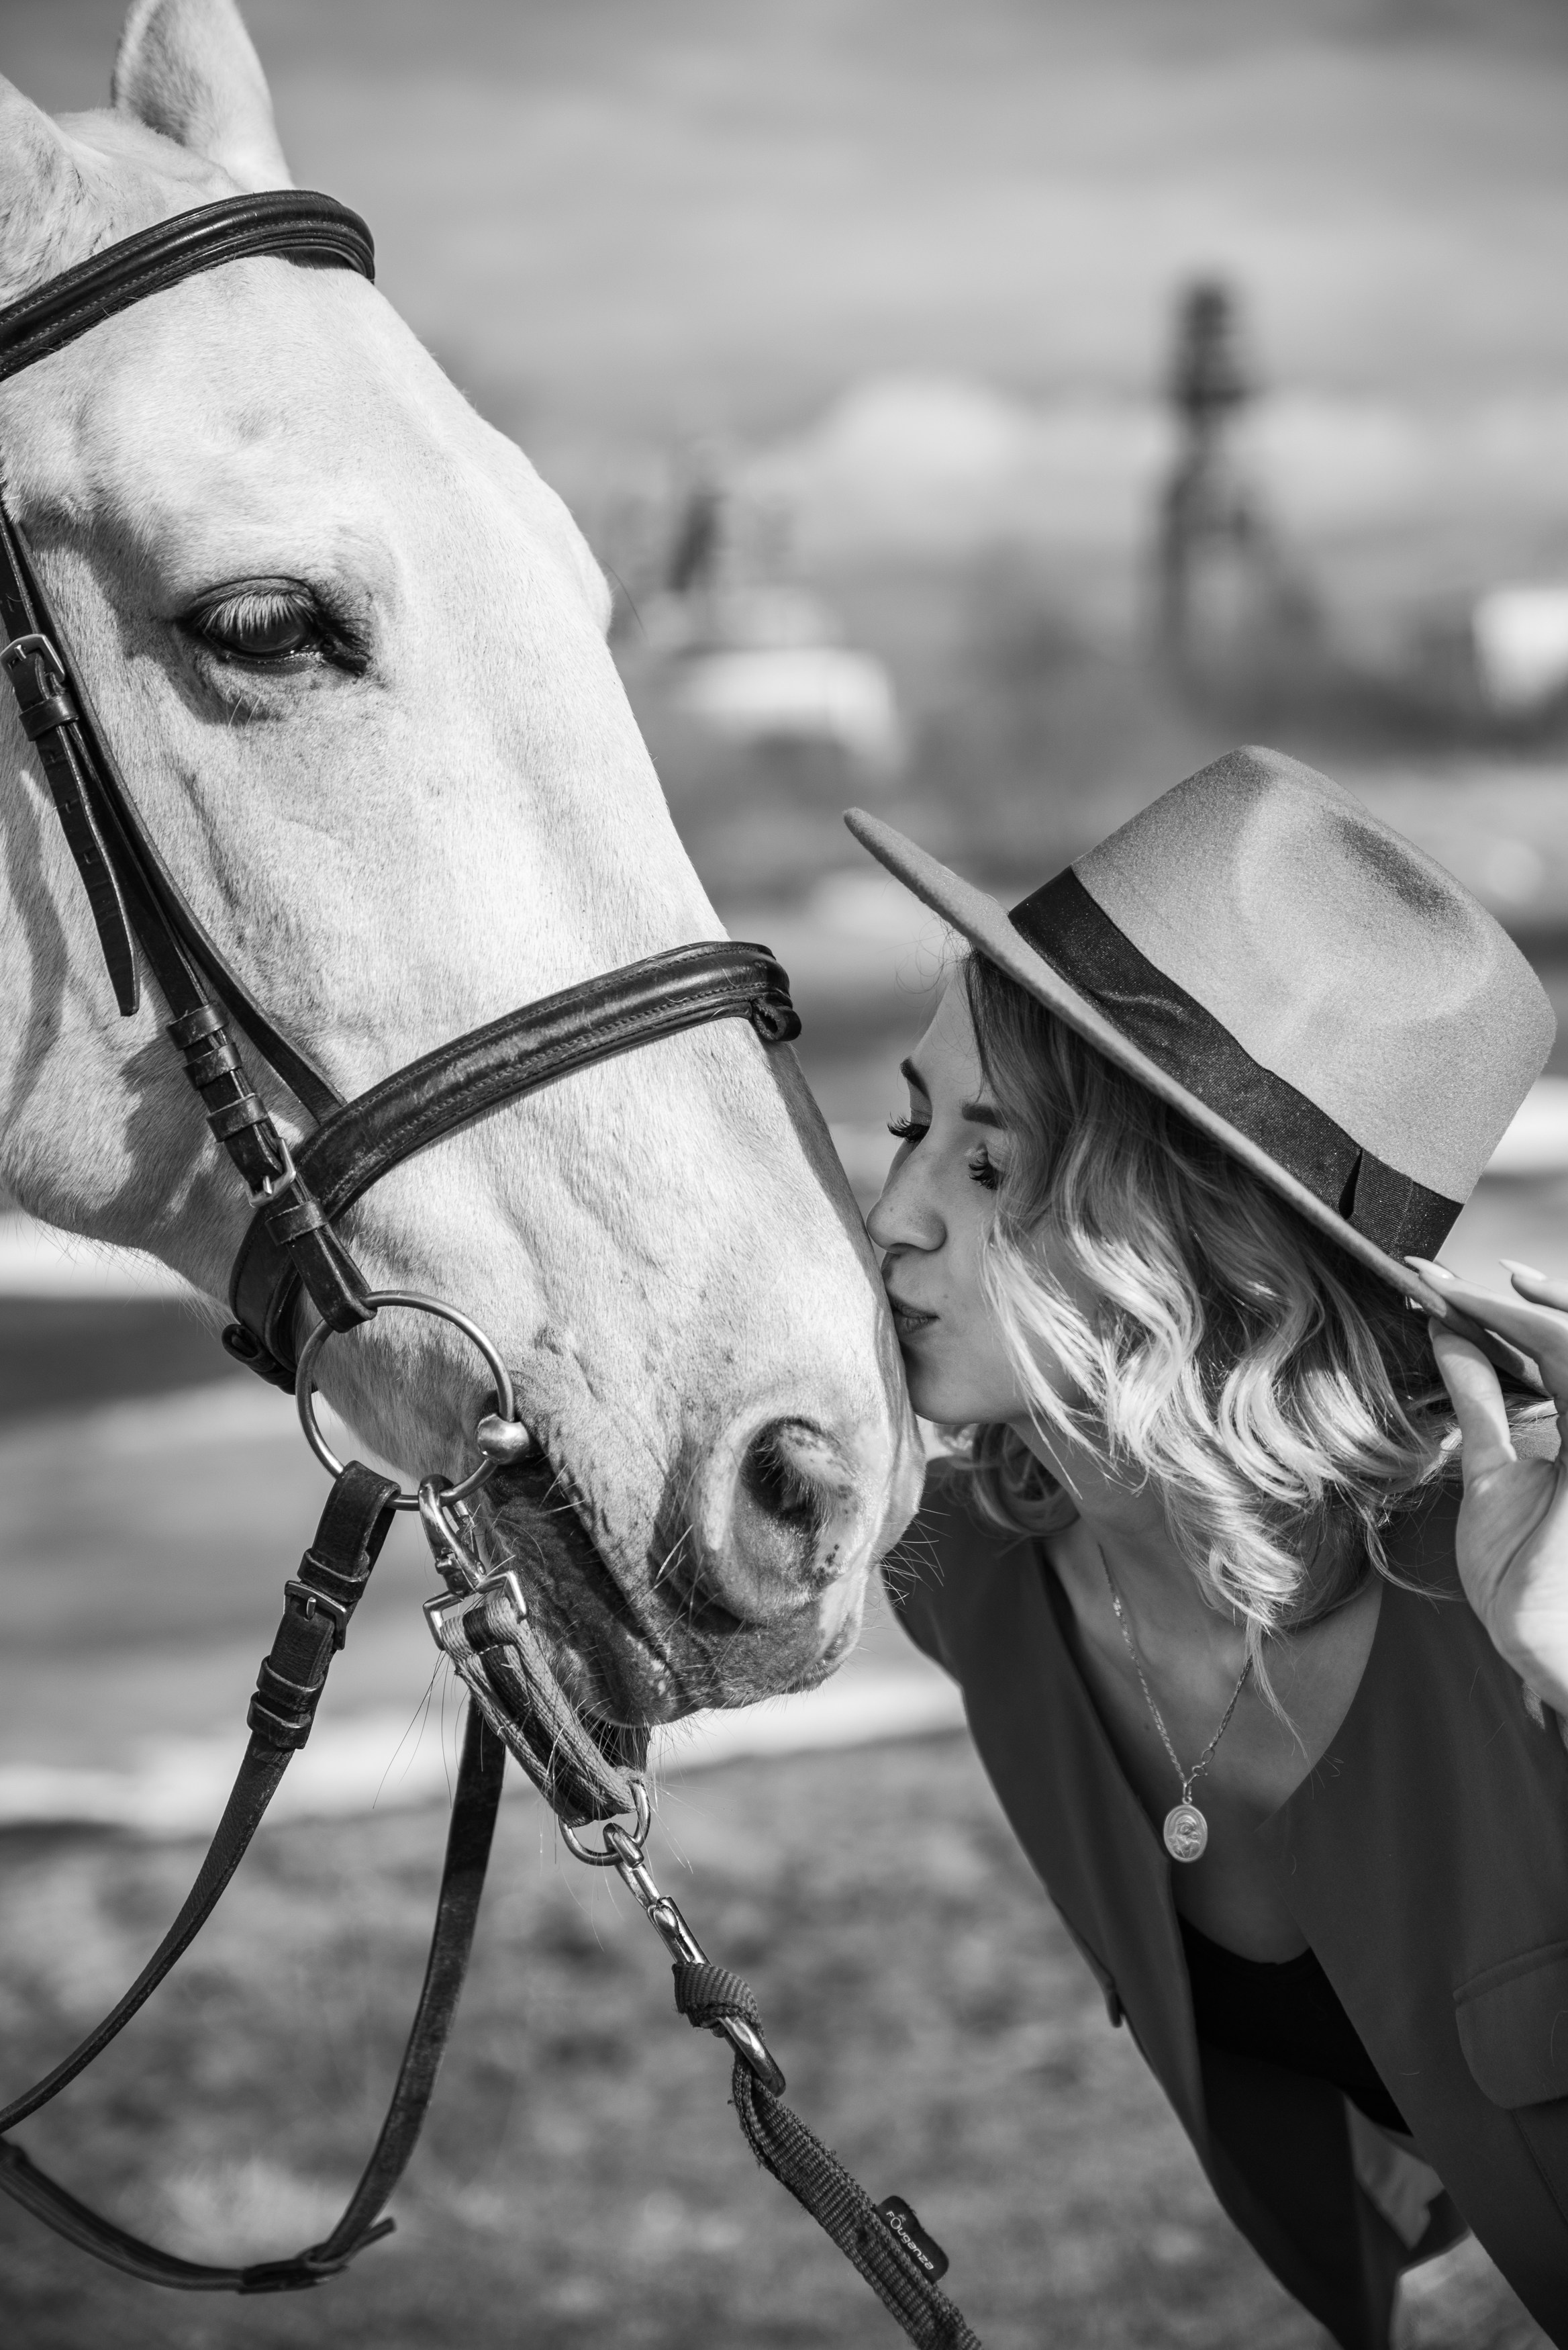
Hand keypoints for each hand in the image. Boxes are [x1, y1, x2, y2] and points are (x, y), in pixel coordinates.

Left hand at [1408, 1256, 1567, 1711]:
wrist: (1544, 1648)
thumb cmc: (1526, 1574)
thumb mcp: (1493, 1471)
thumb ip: (1482, 1402)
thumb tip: (1448, 1336)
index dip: (1531, 1308)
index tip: (1458, 1287)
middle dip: (1513, 1297)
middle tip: (1434, 1273)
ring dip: (1506, 1308)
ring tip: (1442, 1290)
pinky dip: (1521, 1334)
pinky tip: (1472, 1318)